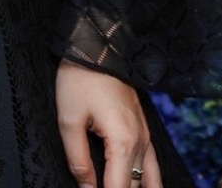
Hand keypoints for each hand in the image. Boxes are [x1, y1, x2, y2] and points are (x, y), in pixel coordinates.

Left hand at [56, 59, 161, 187]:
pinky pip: (152, 165)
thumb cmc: (80, 80)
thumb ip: (78, 159)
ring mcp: (145, 135)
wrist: (98, 46)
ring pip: (149, 180)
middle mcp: (141, 143)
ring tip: (119, 187)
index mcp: (123, 143)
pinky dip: (148, 181)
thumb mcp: (69, 119)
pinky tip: (141, 186)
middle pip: (134, 187)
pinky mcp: (143, 128)